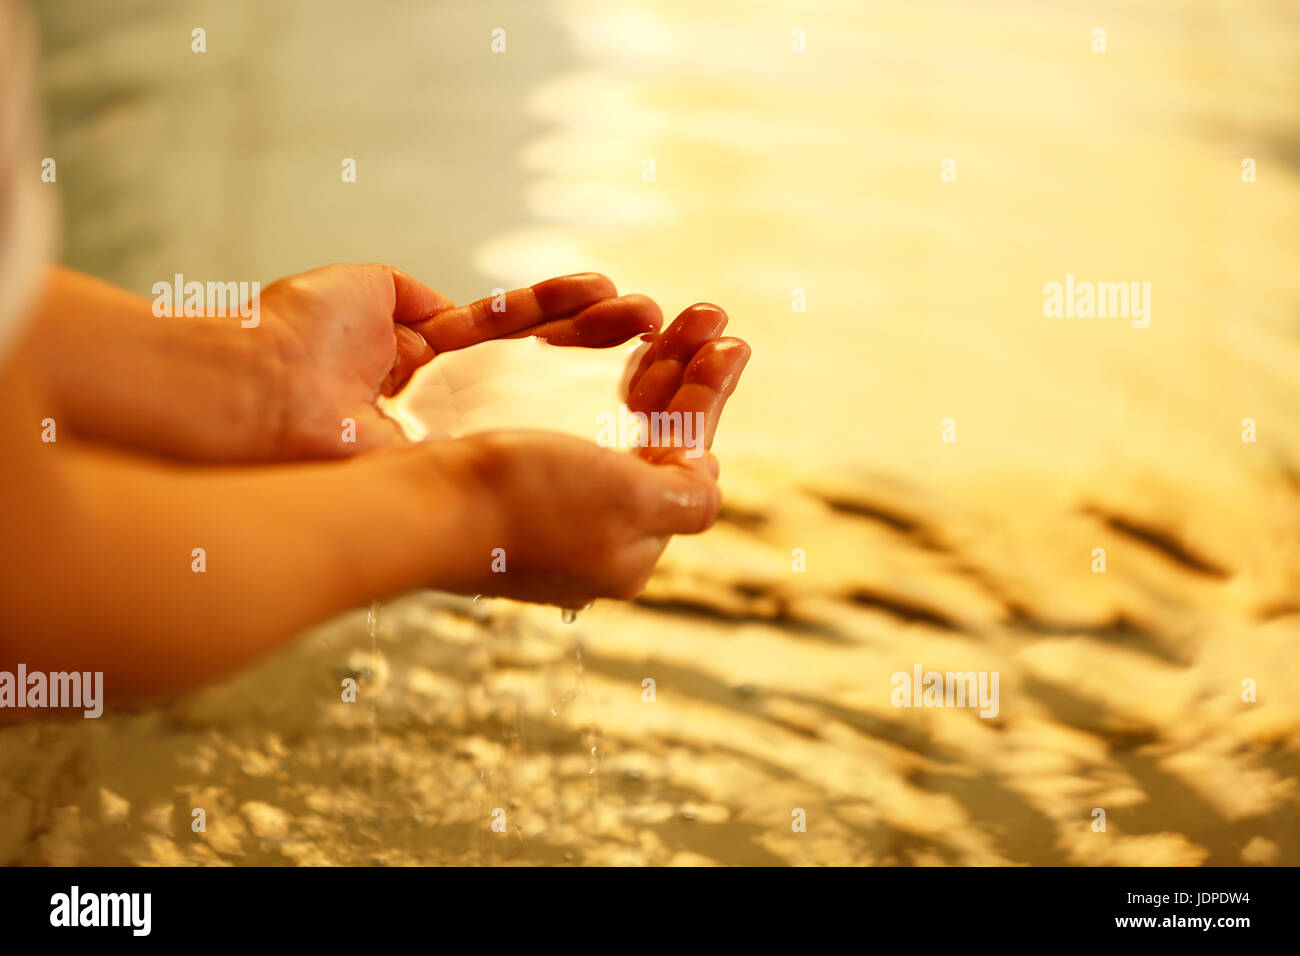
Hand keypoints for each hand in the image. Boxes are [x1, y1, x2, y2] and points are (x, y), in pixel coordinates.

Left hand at [263, 263, 661, 458]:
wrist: (256, 391)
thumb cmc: (294, 334)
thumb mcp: (366, 290)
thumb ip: (417, 298)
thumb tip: (453, 313)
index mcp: (426, 355)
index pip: (510, 328)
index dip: (560, 311)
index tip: (609, 296)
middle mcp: (449, 399)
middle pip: (539, 360)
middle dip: (599, 335)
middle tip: (657, 319)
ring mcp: (458, 431)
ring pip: (543, 389)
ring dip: (602, 356)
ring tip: (657, 330)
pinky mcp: (458, 458)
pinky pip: (524, 420)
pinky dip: (572, 395)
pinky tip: (623, 365)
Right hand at [446, 303, 748, 605]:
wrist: (413, 504)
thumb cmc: (521, 504)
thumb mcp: (633, 505)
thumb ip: (686, 495)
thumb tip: (705, 472)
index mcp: (627, 544)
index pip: (684, 460)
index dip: (708, 398)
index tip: (729, 345)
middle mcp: (587, 524)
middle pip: (648, 432)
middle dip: (680, 367)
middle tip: (706, 314)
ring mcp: (540, 496)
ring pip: (603, 412)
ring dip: (636, 356)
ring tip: (652, 309)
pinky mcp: (495, 467)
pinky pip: (552, 406)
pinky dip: (577, 364)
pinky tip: (592, 330)